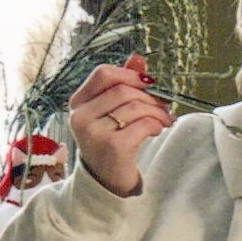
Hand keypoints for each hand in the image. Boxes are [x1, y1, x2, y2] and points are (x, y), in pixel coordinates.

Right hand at [68, 52, 172, 196]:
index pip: (103, 74)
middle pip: (123, 90)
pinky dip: (156, 125)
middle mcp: (80, 117)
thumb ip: (122, 84)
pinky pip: (143, 124)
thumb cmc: (109, 142)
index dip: (130, 74)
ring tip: (164, 120)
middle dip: (150, 96)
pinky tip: (156, 130)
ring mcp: (94, 133)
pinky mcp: (111, 147)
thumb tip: (138, 58)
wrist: (105, 182)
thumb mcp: (110, 111)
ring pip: (135, 106)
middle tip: (163, 106)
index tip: (148, 82)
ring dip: (157, 111)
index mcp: (78, 104)